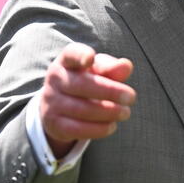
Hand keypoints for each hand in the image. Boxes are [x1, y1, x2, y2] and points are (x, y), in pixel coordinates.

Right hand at [40, 43, 135, 157]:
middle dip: (110, 92)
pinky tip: (112, 126)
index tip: (91, 58)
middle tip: (132, 97)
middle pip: (82, 84)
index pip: (71, 54)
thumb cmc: (87, 80)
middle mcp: (55, 79)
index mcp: (67, 60)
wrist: (61, 106)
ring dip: (108, 112)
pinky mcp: (53, 124)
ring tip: (125, 112)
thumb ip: (112, 67)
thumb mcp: (99, 70)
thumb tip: (126, 66)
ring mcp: (51, 102)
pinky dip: (97, 129)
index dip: (80, 55)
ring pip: (81, 109)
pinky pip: (76, 129)